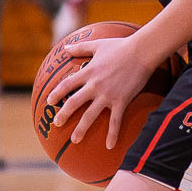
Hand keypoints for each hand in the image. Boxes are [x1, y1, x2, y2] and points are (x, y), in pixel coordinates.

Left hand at [53, 31, 159, 148]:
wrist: (142, 52)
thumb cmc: (121, 46)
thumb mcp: (98, 44)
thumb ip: (81, 47)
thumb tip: (65, 48)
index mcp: (88, 72)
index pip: (67, 84)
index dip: (57, 93)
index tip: (49, 101)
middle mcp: (94, 85)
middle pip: (74, 102)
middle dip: (63, 114)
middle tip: (56, 123)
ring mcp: (107, 95)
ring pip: (90, 115)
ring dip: (81, 128)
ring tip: (74, 140)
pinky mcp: (121, 101)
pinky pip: (115, 121)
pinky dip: (112, 134)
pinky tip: (109, 146)